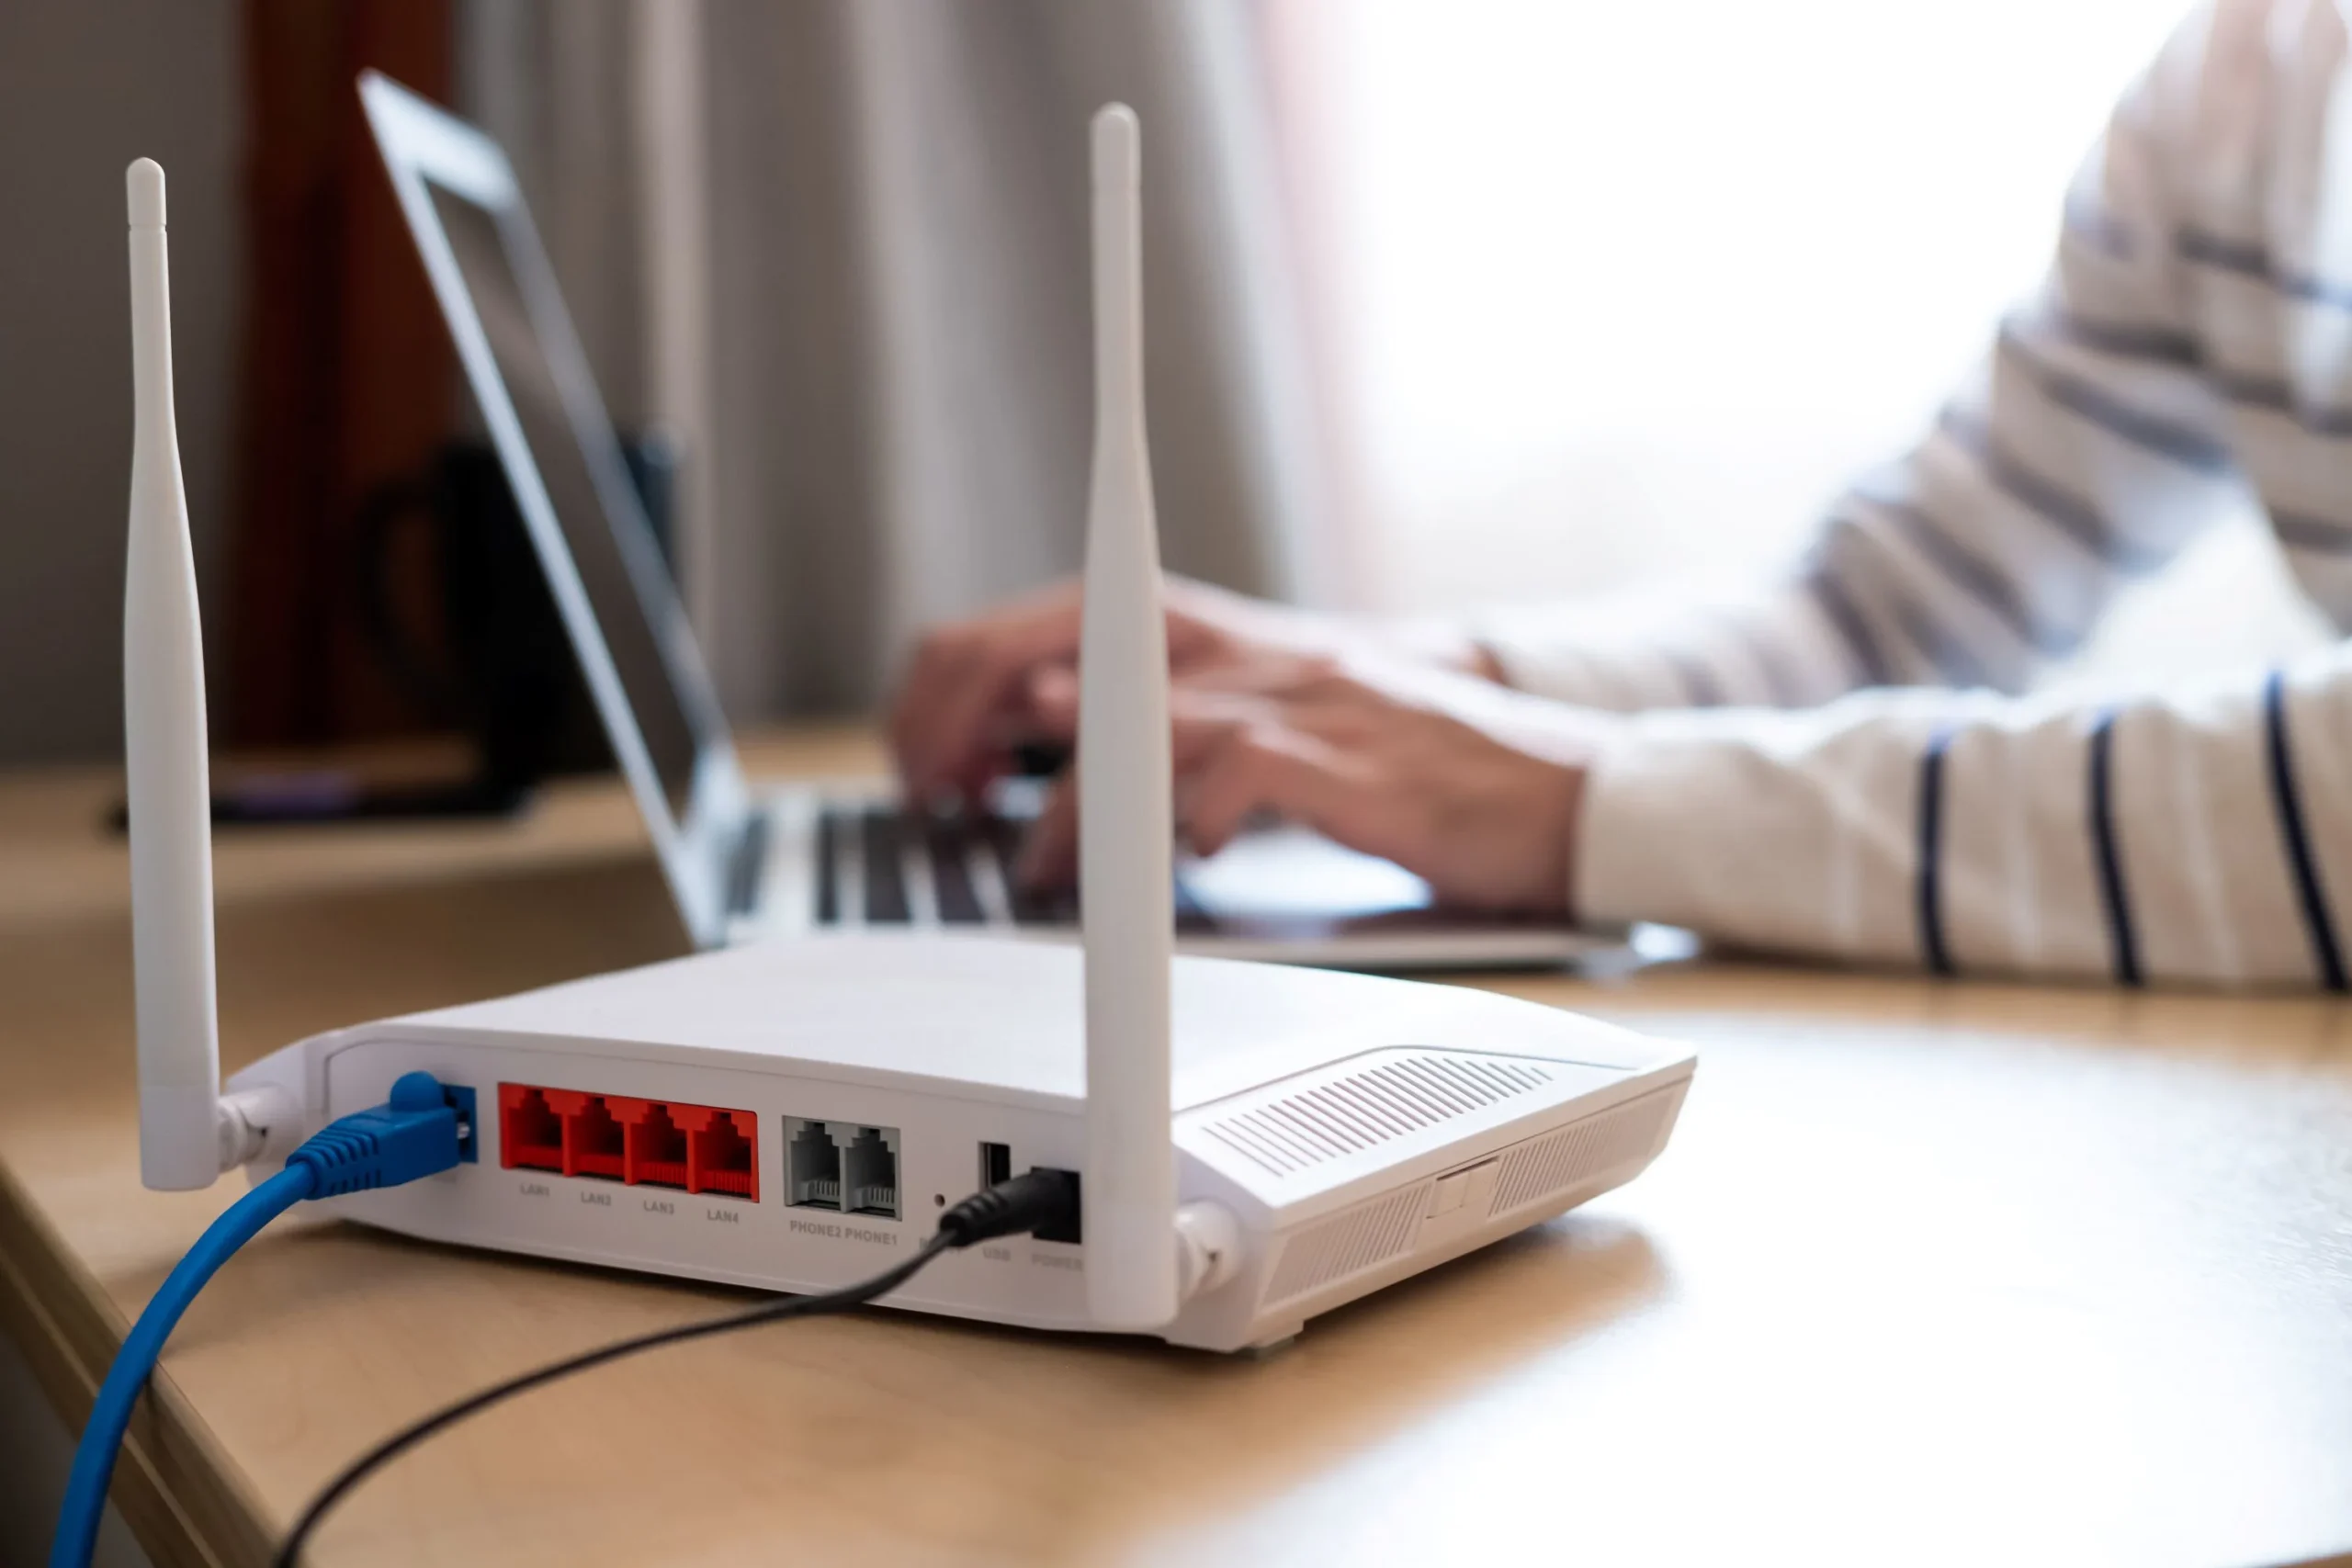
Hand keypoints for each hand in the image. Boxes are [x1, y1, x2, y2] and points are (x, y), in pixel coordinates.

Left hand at [890, 576, 1499, 802]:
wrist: (1549, 783)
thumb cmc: (1399, 765)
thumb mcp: (1263, 725)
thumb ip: (1161, 726)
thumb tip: (1036, 741)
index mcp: (1211, 637)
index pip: (1043, 623)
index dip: (960, 691)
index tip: (931, 767)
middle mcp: (1244, 651)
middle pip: (1064, 649)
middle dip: (977, 725)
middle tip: (949, 807)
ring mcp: (1300, 699)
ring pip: (1147, 719)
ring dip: (1075, 804)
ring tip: (1044, 869)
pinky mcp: (1353, 761)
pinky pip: (1246, 770)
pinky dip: (1195, 818)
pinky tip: (1181, 863)